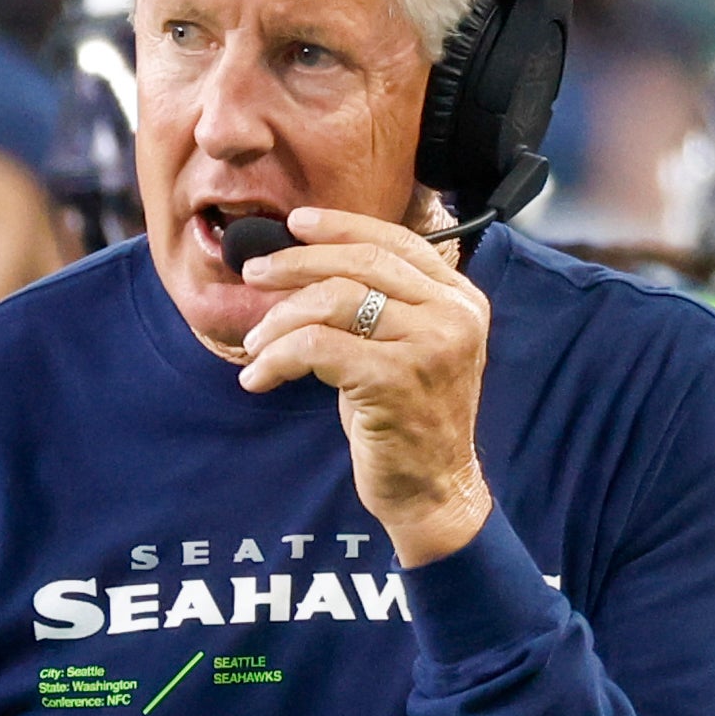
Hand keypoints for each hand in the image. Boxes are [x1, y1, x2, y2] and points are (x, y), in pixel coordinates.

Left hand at [236, 203, 494, 565]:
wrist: (434, 491)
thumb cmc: (407, 420)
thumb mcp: (405, 349)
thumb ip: (382, 304)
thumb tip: (309, 264)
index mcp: (460, 299)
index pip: (395, 241)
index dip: (340, 227)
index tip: (294, 224)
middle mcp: (453, 314)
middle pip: (360, 262)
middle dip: (297, 263)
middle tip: (254, 274)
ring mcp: (429, 345)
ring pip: (334, 301)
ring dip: (280, 319)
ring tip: (255, 346)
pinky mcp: (396, 379)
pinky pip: (317, 347)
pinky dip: (277, 358)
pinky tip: (259, 378)